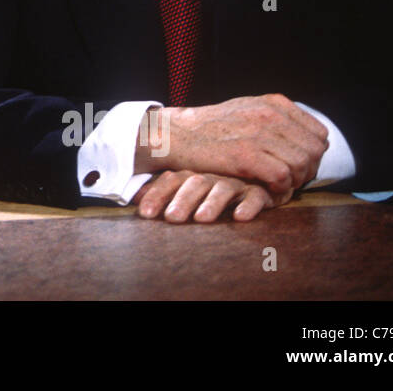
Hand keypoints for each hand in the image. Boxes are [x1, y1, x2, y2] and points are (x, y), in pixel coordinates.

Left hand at [133, 170, 292, 222]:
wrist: (255, 174)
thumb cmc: (212, 189)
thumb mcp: (185, 190)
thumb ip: (161, 193)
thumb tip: (131, 196)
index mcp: (190, 174)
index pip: (170, 180)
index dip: (156, 195)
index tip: (145, 214)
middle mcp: (211, 175)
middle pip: (195, 183)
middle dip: (182, 200)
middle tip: (172, 218)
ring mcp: (235, 181)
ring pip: (223, 188)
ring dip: (212, 203)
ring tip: (202, 219)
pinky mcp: (260, 190)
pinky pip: (256, 196)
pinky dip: (249, 205)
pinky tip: (240, 217)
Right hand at [135, 94, 328, 194]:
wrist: (177, 134)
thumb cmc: (211, 128)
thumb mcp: (247, 110)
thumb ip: (276, 119)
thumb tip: (308, 139)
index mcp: (273, 103)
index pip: (319, 133)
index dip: (313, 153)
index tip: (299, 165)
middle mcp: (269, 114)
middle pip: (315, 151)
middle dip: (308, 170)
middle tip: (290, 180)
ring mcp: (258, 134)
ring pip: (302, 164)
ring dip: (294, 181)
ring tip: (278, 185)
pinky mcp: (245, 155)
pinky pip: (282, 176)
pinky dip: (280, 188)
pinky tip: (268, 188)